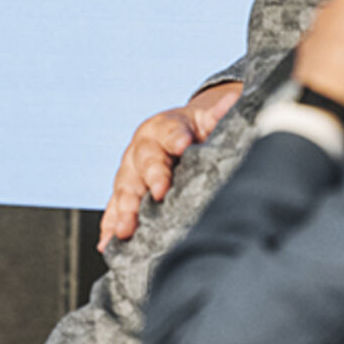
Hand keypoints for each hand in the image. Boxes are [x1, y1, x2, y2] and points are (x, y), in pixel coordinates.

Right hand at [98, 80, 240, 250]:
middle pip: (144, 163)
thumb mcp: (206, 119)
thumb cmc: (191, 131)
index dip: (175, 137)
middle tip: (160, 193)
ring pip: (125, 189)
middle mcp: (142, 150)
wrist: (174, 137)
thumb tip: (235, 100)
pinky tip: (107, 243)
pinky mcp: (124, 194)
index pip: (169, 131)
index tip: (182, 145)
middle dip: (151, 178)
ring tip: (125, 229)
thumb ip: (218, 114)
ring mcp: (130, 173)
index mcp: (163, 128)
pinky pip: (114, 209)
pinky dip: (110, 225)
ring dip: (125, 209)